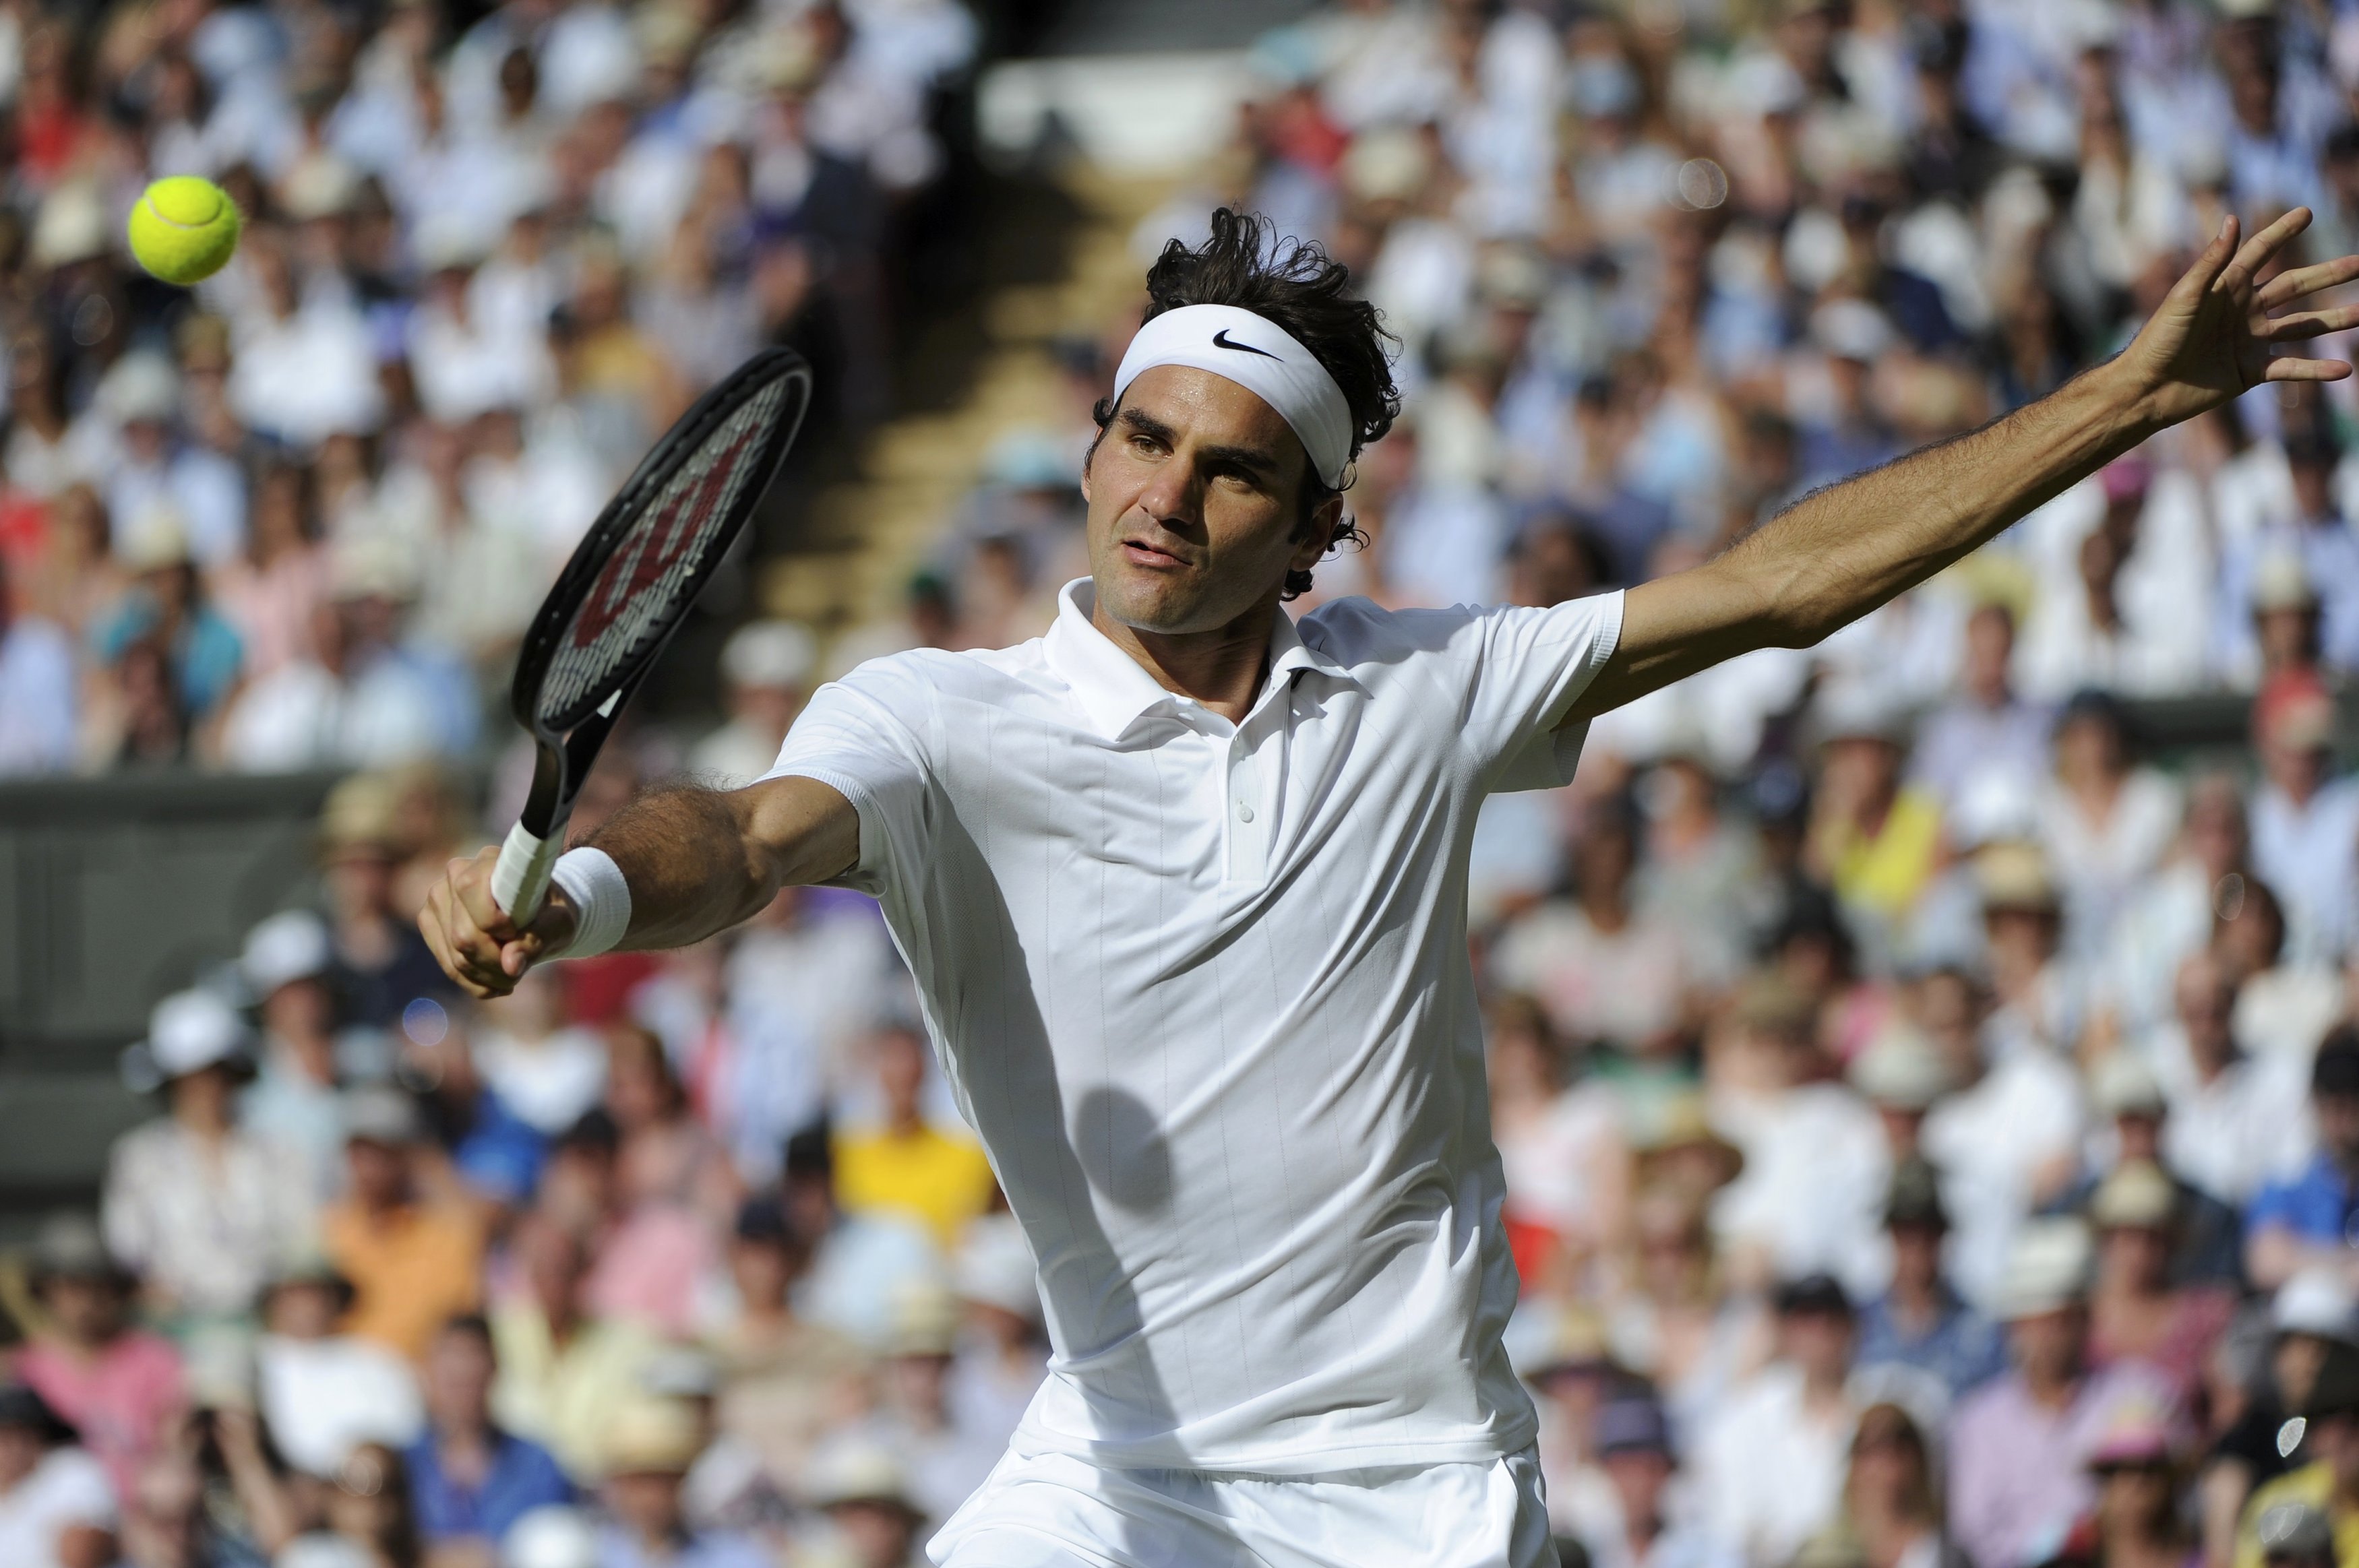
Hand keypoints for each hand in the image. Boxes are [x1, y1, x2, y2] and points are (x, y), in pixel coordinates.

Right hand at [419, 843, 578, 998]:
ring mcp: (438, 898)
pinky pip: (448, 966)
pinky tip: (497, 982)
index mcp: (489, 860)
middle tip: (520, 968)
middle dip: (496, 962)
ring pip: (456, 956)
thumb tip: (510, 966)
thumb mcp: (558, 923)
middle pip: (464, 935)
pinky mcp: (430, 922)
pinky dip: (476, 982)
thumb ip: (537, 940)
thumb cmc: (551, 913)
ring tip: (513, 975)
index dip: (494, 921)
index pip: (471, 888)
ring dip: (488, 976)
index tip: (517, 932)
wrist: (539, 915)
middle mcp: (455, 873)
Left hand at [2118, 208, 2358, 429]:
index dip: (2282, 232)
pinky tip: (2343, 369)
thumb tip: (2233, 219)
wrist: (2146, 389)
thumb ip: (2212, 262)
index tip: (2307, 213)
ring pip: (2301, 326)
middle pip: (2294, 287)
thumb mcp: (2185, 297)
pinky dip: (2316, 370)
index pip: (2260, 252)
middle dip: (2327, 275)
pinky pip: (2291, 368)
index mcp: (2226, 287)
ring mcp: (2250, 340)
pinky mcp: (2250, 371)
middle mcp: (2243, 310)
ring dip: (2333, 320)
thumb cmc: (2158, 340)